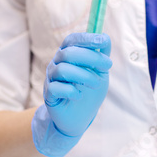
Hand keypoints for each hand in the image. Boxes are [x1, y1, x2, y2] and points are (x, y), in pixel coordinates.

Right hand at [32, 33, 111, 156]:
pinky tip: (79, 96)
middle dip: (91, 57)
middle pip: (68, 53)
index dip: (86, 38)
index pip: (72, 40)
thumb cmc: (88, 92)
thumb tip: (105, 38)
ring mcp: (51, 79)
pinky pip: (56, 88)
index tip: (102, 41)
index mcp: (68, 54)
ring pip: (63, 69)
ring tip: (96, 84)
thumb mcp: (99, 73)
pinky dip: (71, 91)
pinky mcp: (49, 94)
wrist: (78, 118)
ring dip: (84, 76)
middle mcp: (56, 63)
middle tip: (108, 65)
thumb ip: (101, 56)